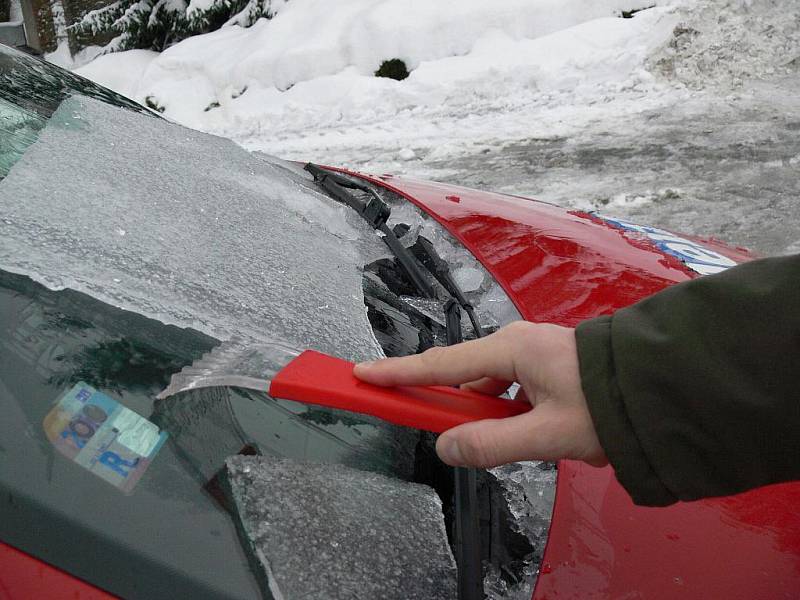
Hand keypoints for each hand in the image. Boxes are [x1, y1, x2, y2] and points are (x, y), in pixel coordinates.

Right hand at [354, 321, 607, 468]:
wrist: (662, 386)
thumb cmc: (609, 403)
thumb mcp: (547, 434)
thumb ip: (492, 444)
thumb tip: (446, 447)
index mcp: (511, 350)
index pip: (439, 364)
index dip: (397, 373)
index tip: (361, 374)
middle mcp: (516, 344)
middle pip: (462, 378)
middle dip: (449, 406)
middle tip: (446, 432)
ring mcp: (533, 352)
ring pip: (490, 389)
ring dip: (490, 417)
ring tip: (529, 440)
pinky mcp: (546, 366)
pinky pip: (510, 390)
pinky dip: (509, 413)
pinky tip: (537, 432)